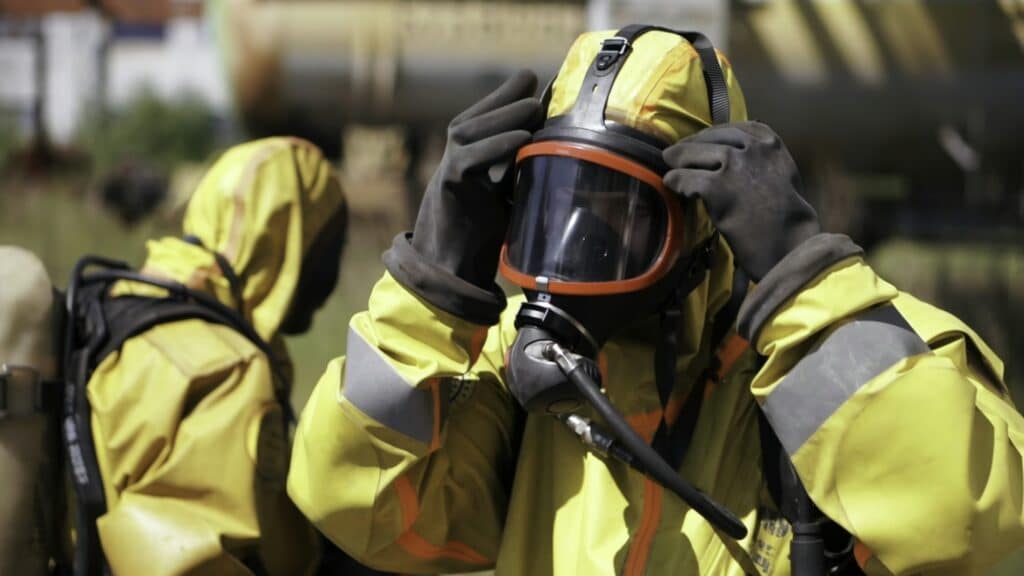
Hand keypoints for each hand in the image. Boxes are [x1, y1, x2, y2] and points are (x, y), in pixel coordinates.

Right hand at [411, 70, 541, 288]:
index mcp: (466, 157)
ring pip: (472, 131)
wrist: (451, 270)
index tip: (532, 82)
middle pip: (476, 117)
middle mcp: (454, 158)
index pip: (484, 117)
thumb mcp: (505, 196)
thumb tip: (555, 152)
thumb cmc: (481, 237)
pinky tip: (521, 138)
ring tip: (535, 105)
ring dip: (505, 116)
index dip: (505, 98)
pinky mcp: (450, 186)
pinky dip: (496, 146)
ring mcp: (448, 169)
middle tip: (532, 82)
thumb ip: (519, 173)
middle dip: (504, 98)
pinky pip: (471, 158)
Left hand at [662, 121, 820, 281]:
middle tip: (676, 154)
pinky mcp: (717, 187)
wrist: (790, 242)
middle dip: (691, 146)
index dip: (711, 135)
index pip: (733, 129)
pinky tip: (672, 185)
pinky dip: (676, 181)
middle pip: (710, 139)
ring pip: (694, 154)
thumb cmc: (789, 216)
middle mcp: (752, 148)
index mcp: (770, 143)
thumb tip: (735, 154)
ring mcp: (734, 166)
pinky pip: (686, 178)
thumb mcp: (782, 174)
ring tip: (671, 168)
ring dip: (679, 161)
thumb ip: (762, 160)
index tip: (700, 140)